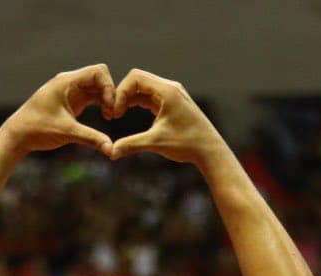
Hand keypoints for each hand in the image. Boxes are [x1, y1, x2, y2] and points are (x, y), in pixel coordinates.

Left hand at [0, 65, 115, 156]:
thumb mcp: (67, 133)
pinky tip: (105, 116)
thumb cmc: (37, 130)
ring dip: (106, 99)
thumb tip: (111, 150)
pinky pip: (92, 96)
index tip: (111, 106)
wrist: (18, 135)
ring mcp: (71, 91)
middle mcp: (69, 82)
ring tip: (110, 116)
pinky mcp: (71, 101)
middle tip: (113, 113)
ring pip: (97, 87)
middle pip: (100, 77)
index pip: (98, 72)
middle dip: (110, 92)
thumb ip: (91, 138)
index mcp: (66, 82)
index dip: (109, 86)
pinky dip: (101, 103)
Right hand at [105, 69, 227, 164]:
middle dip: (122, 94)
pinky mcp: (171, 103)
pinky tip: (126, 114)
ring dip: (128, 98)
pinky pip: (149, 96)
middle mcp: (170, 88)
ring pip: (143, 88)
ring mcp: (171, 94)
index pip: (135, 77)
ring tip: (117, 115)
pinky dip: (137, 103)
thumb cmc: (187, 144)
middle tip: (112, 113)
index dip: (120, 92)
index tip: (115, 112)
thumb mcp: (156, 143)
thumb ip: (131, 144)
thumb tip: (110, 153)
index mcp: (167, 91)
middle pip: (138, 79)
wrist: (209, 150)